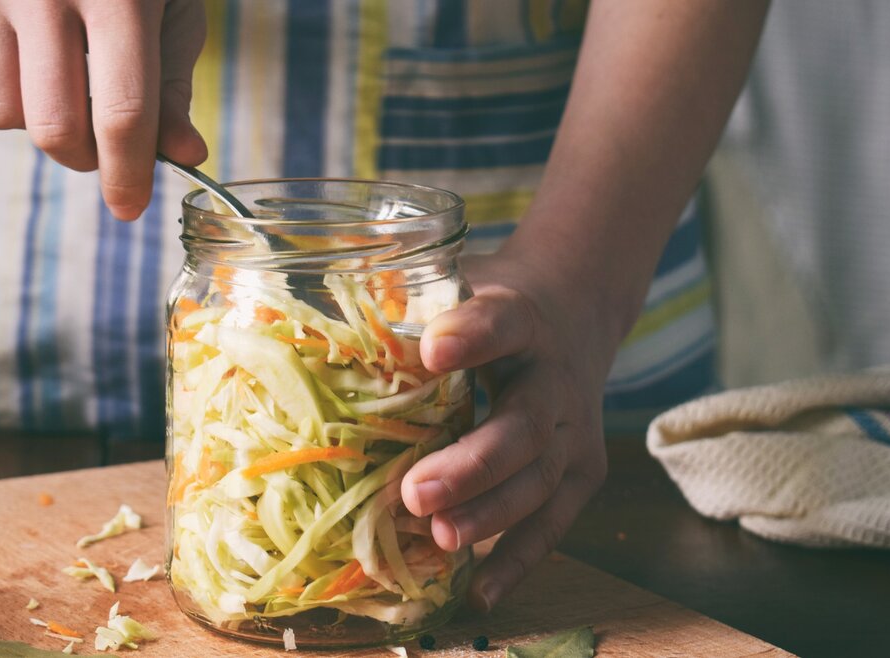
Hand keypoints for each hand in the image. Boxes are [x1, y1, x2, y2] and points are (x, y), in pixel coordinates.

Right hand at [0, 0, 207, 218]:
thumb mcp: (167, 3)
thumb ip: (171, 81)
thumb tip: (182, 156)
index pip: (122, 113)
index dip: (126, 174)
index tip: (128, 209)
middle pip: (54, 127)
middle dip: (84, 157)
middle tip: (100, 144)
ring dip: (33, 119)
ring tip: (56, 82)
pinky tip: (14, 55)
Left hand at [402, 252, 611, 611]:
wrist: (574, 314)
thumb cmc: (492, 307)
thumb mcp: (457, 285)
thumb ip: (402, 306)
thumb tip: (306, 335)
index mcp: (522, 319)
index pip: (502, 324)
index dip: (472, 337)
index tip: (431, 350)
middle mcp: (555, 378)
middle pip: (523, 426)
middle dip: (472, 464)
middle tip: (416, 492)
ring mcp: (575, 430)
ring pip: (540, 480)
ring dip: (488, 515)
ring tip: (438, 538)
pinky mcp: (583, 472)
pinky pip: (552, 523)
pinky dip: (516, 560)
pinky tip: (479, 592)